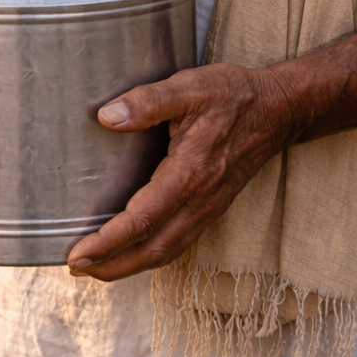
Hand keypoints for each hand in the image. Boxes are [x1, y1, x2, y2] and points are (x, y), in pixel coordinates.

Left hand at [65, 3, 356, 281]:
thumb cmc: (234, 96)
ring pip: (166, 251)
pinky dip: (152, 255)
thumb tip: (105, 117)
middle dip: (112, 266)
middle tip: (75, 270)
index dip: (107, 242)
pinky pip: (178, 242)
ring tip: (97, 269)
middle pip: (152, 250)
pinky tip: (135, 250)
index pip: (141, 220)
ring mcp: (208, 208)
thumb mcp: (189, 86)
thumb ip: (147, 102)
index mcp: (190, 174)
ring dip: (130, 266)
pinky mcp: (213, 206)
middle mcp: (199, 200)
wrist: (281, 108)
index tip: (76, 253)